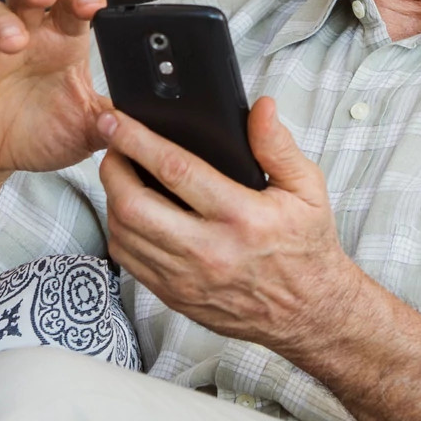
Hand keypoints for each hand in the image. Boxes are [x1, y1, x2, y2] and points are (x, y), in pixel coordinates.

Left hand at [97, 97, 367, 357]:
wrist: (309, 313)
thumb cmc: (306, 247)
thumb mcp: (307, 190)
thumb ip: (278, 146)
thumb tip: (261, 108)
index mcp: (241, 218)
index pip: (175, 170)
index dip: (137, 140)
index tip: (115, 120)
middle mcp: (209, 251)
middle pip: (133, 206)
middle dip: (112, 168)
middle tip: (112, 145)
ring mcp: (187, 278)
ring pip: (124, 234)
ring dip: (112, 198)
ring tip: (121, 174)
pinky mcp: (175, 296)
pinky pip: (129, 260)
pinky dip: (120, 231)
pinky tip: (131, 212)